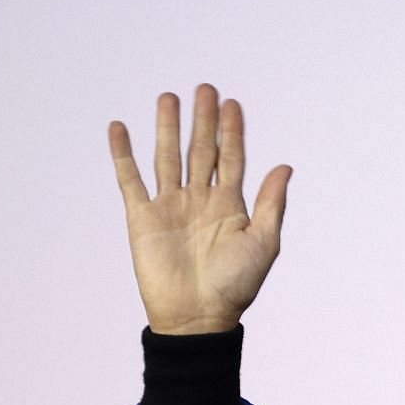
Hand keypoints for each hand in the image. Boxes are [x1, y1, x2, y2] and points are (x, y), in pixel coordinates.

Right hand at [108, 84, 290, 334]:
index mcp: (230, 206)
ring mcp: (170, 206)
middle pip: (201, 151)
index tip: (233, 103)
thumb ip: (271, 203)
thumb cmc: (236, 285)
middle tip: (205, 89)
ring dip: (168, 128)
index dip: (232, 132)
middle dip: (203, 121)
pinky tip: (120, 128)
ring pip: (168, 157)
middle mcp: (200, 200)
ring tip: (169, 98)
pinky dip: (123, 154)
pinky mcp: (142, 217)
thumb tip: (285, 166)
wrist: (198, 316)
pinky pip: (130, 179)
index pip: (232, 158)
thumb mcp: (263, 242)